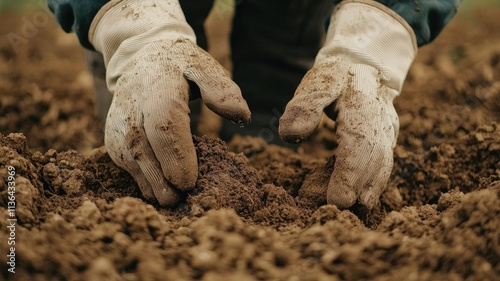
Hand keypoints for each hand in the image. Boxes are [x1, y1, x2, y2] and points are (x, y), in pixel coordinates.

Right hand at [90, 0, 249, 205]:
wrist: (139, 61)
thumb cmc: (178, 67)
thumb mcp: (202, 66)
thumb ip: (221, 89)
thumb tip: (242, 116)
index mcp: (158, 90)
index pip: (164, 128)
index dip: (176, 158)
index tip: (189, 184)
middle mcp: (131, 112)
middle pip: (146, 156)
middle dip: (166, 184)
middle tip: (188, 200)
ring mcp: (119, 130)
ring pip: (135, 169)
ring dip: (158, 189)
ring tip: (179, 200)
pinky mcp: (113, 144)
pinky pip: (131, 173)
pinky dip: (150, 184)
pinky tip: (167, 188)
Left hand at [279, 0, 416, 208]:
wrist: (365, 65)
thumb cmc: (335, 76)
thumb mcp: (317, 82)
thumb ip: (304, 106)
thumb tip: (290, 136)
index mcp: (362, 105)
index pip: (357, 143)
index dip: (349, 173)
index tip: (338, 199)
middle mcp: (380, 120)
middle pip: (373, 158)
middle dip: (359, 186)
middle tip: (341, 210)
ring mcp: (387, 130)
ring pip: (382, 162)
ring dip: (370, 187)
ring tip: (357, 209)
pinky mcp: (386, 138)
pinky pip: (382, 161)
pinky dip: (373, 180)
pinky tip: (362, 196)